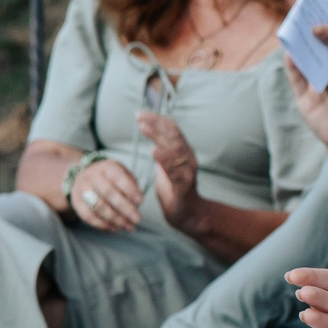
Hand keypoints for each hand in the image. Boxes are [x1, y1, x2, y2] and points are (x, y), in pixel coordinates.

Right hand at [68, 155, 144, 232]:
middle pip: (108, 193)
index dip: (130, 190)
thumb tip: (138, 201)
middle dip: (125, 208)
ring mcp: (82, 189)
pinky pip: (88, 216)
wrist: (84, 176)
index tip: (141, 201)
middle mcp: (92, 176)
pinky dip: (103, 225)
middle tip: (137, 219)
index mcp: (106, 167)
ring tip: (129, 226)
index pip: (118, 177)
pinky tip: (115, 228)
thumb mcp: (122, 173)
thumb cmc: (110, 177)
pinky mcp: (76, 203)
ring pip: (98, 206)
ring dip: (116, 219)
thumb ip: (132, 184)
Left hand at [137, 112, 206, 231]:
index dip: (158, 120)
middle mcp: (188, 158)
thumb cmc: (175, 188)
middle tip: (139, 116)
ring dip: (157, 137)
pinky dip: (164, 160)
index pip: (173, 130)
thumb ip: (163, 150)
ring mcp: (187, 171)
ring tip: (144, 127)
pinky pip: (173, 171)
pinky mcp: (183, 185)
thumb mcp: (167, 165)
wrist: (187, 213)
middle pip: (173, 136)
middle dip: (156, 124)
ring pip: (173, 150)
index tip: (142, 113)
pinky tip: (154, 151)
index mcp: (184, 152)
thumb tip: (152, 133)